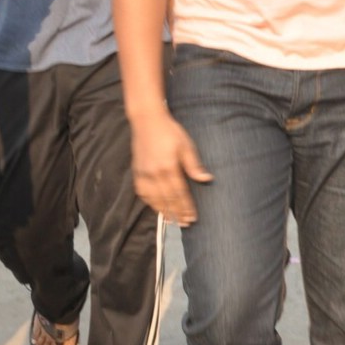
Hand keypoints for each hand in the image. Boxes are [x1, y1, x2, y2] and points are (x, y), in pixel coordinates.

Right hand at [131, 109, 210, 225]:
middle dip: (177, 213)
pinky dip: (150, 202)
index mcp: (168, 167)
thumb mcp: (186, 145)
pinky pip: (142, 193)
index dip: (187, 207)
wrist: (146, 120)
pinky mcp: (137, 172)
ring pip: (153, 199)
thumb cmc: (170, 131)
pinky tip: (156, 208)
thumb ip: (194, 165)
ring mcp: (143, 173)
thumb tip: (207, 179)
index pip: (180, 193)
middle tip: (185, 225)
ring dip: (163, 211)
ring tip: (172, 221)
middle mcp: (154, 173)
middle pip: (167, 199)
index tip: (193, 217)